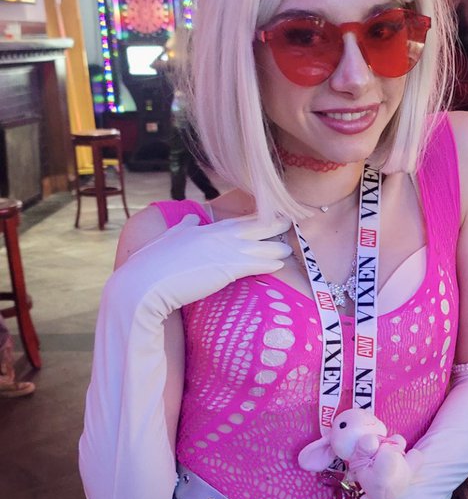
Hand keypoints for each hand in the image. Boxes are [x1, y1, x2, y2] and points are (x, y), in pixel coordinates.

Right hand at [109, 212, 291, 318]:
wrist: (146, 282)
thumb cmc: (152, 264)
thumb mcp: (169, 238)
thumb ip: (184, 227)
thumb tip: (193, 216)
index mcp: (203, 229)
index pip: (234, 221)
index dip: (253, 219)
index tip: (267, 215)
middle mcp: (217, 236)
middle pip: (252, 227)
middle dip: (272, 225)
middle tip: (289, 222)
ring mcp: (223, 251)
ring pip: (258, 246)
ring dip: (275, 247)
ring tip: (288, 248)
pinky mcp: (227, 269)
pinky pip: (255, 264)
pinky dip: (269, 264)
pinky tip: (280, 265)